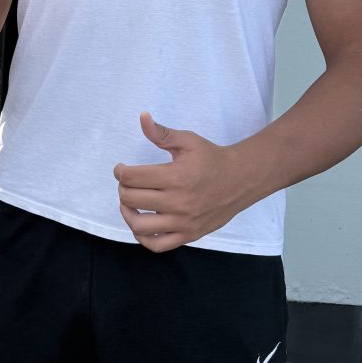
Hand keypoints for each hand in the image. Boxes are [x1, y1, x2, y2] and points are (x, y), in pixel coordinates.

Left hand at [115, 112, 252, 251]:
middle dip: (122, 188)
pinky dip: (142, 236)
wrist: (241, 179)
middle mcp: (179, 202)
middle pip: (131, 199)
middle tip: (127, 183)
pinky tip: (141, 222)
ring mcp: (184, 222)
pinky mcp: (189, 235)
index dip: (120, 171)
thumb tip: (142, 117)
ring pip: (140, 226)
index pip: (132, 177)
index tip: (121, 169)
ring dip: (127, 213)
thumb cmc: (211, 158)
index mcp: (176, 176)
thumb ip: (161, 133)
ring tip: (129, 203)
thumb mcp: (187, 140)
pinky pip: (157, 245)